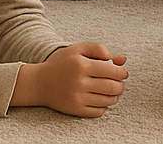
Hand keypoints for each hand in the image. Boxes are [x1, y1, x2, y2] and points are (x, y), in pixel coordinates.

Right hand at [13, 41, 127, 117]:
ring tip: (110, 90)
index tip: (123, 72)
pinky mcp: (75, 110)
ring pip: (108, 100)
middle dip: (120, 85)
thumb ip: (99, 49)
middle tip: (118, 82)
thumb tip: (122, 59)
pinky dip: (103, 106)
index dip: (122, 72)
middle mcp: (79, 82)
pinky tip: (100, 98)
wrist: (39, 83)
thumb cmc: (60, 64)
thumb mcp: (77, 49)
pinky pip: (98, 112)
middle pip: (112, 87)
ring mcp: (77, 98)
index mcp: (81, 65)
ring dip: (114, 96)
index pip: (112, 70)